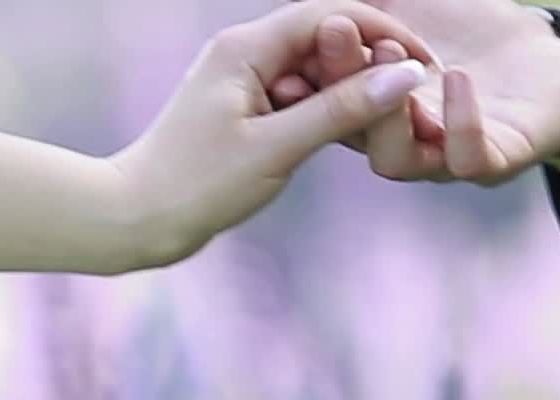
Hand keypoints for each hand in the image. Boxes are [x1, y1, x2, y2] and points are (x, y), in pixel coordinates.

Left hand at [110, 0, 441, 266]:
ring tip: (384, 125)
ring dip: (347, 93)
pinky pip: (292, 100)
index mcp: (246, 48)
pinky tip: (344, 138)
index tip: (424, 65)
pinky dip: (321, 113)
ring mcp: (238, 82)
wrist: (135, 220)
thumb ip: (340, 111)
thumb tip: (403, 78)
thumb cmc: (196, 187)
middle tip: (413, 100)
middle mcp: (241, 53)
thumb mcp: (275, 150)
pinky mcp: (237, 112)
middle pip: (322, 40)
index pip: (330, 16)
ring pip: (310, 73)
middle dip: (369, 64)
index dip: (383, 35)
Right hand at [268, 3, 559, 184]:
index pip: (329, 98)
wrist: (551, 59)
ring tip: (390, 54)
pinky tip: (455, 78)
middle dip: (338, 82)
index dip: (307, 74)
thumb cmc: (476, 31)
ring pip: (396, 159)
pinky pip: (467, 157)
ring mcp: (442, 157)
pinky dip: (459, 122)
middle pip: (352, 128)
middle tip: (334, 31)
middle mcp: (399, 140)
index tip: (297, 37)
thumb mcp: (413, 3)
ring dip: (386, 114)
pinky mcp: (493, 162)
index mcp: (374, 107)